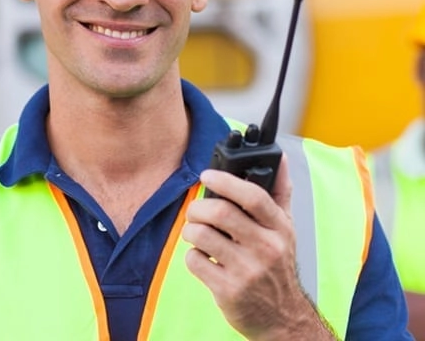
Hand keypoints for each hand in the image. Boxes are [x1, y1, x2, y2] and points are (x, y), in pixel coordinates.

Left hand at [183, 167, 330, 339]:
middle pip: (220, 213)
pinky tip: (205, 261)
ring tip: (198, 236)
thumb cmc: (277, 266)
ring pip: (201, 235)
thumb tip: (282, 158)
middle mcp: (267, 249)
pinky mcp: (229, 290)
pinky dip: (192, 257)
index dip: (226, 181)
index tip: (206, 175)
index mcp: (280, 229)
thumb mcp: (285, 231)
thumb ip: (280, 194)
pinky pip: (194, 261)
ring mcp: (248, 271)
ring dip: (191, 232)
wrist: (284, 318)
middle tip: (197, 213)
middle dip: (198, 209)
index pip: (254, 196)